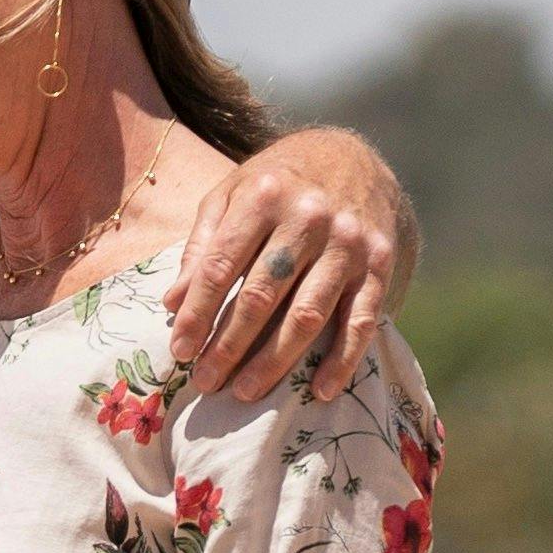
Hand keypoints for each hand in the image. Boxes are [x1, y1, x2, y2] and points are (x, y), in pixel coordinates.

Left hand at [167, 126, 412, 401]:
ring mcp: (347, 243)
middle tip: (205, 382)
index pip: (221, 265)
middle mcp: (309, 217)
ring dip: (275, 361)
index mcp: (264, 196)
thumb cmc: (278, 185)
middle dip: (229, 344)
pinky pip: (361, 320)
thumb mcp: (231, 194)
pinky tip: (320, 391)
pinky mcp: (380, 264)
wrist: (354, 160)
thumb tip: (173, 303)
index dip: (198, 312)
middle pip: (262, 295)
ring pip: (307, 314)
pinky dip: (342, 360)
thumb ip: (202, 245)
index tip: (179, 350)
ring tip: (246, 392)